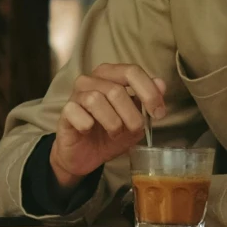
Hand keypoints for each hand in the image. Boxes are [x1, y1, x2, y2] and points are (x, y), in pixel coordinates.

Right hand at [51, 63, 167, 185]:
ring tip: (114, 132)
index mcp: (110, 75)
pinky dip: (88, 125)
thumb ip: (147, 101)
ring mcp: (76, 94)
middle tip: (135, 130)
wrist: (85, 155)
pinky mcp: (65, 111)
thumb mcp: (135, 118)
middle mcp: (91, 80)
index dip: (149, 92)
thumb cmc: (110, 133)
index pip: (132, 71)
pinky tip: (90, 130)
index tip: (158, 113)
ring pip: (97, 100)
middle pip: (116, 89)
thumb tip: (161, 84)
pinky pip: (77, 113)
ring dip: (112, 122)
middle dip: (131, 115)